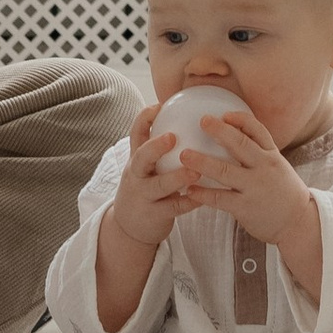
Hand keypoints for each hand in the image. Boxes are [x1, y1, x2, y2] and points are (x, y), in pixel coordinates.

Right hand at [106, 109, 189, 257]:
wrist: (128, 227)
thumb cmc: (145, 189)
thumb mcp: (145, 168)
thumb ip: (158, 149)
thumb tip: (185, 119)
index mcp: (136, 160)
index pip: (135, 134)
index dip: (144, 118)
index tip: (159, 106)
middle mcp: (137, 175)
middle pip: (141, 157)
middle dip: (155, 147)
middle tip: (172, 137)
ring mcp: (144, 196)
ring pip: (159, 185)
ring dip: (177, 177)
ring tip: (195, 171)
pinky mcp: (154, 215)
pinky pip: (174, 208)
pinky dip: (189, 202)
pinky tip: (203, 197)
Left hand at [165, 102, 316, 264]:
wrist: (298, 223)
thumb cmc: (283, 192)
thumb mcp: (277, 167)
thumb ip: (259, 152)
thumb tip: (234, 134)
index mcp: (271, 155)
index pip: (258, 130)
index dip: (241, 119)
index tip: (225, 114)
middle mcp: (264, 168)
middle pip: (241, 144)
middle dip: (220, 131)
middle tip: (202, 121)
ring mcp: (254, 187)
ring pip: (225, 171)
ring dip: (202, 162)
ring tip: (184, 155)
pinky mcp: (245, 207)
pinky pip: (220, 198)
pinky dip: (203, 193)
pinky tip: (189, 189)